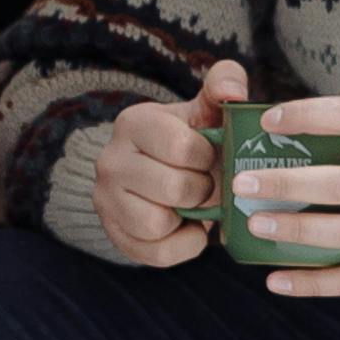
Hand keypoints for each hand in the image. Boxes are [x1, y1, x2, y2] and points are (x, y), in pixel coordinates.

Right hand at [93, 58, 256, 265]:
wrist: (159, 174)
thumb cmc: (190, 141)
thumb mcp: (204, 110)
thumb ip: (224, 86)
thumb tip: (234, 93)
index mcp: (133, 123)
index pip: (181, 147)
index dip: (206, 158)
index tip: (207, 157)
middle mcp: (110, 160)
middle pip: (174, 188)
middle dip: (202, 191)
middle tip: (204, 185)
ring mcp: (106, 200)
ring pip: (158, 223)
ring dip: (188, 218)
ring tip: (192, 204)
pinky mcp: (115, 235)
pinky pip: (157, 253)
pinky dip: (183, 245)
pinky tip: (187, 227)